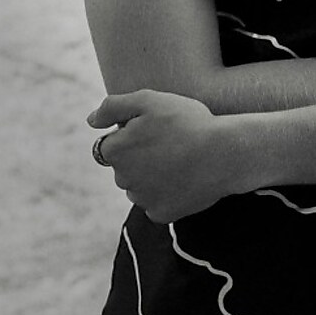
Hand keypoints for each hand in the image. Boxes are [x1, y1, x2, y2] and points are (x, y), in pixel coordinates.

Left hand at [88, 89, 247, 222]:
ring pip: (139, 187)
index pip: (110, 146)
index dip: (130, 137)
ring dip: (151, 177)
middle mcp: (122, 179)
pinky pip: (156, 204)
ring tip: (179, 162)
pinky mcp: (161, 214)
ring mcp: (142, 199)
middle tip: (170, 145)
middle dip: (139, 158)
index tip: (154, 132)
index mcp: (115, 151)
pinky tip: (183, 180)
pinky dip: (166, 195)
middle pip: (124, 168)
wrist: (224, 154)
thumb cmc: (187, 123)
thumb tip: (91, 121)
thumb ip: (113, 107)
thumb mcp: (149, 100)